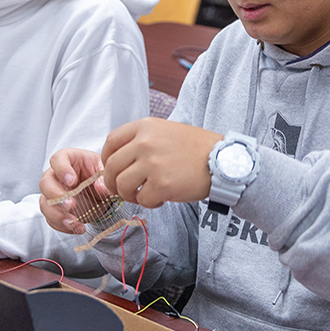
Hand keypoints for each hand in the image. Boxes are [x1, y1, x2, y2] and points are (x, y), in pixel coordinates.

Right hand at [39, 148, 104, 233]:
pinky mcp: (55, 210)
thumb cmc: (99, 174)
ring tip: (74, 222)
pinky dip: (62, 226)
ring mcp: (53, 194)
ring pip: (44, 203)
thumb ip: (104, 179)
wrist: (101, 190)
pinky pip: (51, 219)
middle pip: (45, 183)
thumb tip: (100, 189)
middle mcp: (56, 176)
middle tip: (71, 205)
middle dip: (56, 195)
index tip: (72, 181)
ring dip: (57, 215)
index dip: (61, 170)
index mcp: (68, 160)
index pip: (57, 160)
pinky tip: (77, 228)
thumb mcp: (105, 172)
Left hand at [101, 118, 221, 207]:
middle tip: (121, 190)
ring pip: (122, 185)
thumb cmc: (194, 148)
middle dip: (112, 182)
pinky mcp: (162, 185)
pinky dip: (149, 203)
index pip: (111, 142)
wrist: (223, 161)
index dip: (107, 159)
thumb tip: (116, 160)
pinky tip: (160, 198)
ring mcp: (153, 164)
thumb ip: (140, 140)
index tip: (111, 169)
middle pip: (112, 167)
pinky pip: (142, 200)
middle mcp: (145, 143)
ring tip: (142, 194)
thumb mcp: (164, 130)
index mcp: (144, 127)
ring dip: (129, 195)